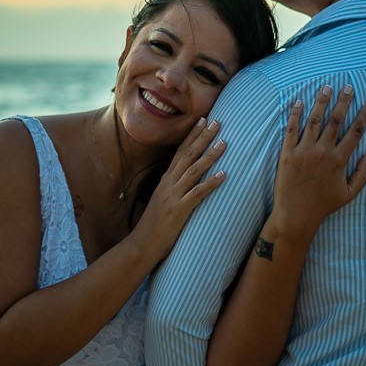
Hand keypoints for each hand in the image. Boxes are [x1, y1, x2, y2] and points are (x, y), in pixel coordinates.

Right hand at [132, 118, 226, 260]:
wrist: (142, 244)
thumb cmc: (154, 225)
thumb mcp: (162, 201)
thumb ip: (173, 189)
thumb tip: (185, 180)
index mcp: (165, 180)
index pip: (179, 151)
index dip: (191, 135)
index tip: (202, 120)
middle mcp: (168, 184)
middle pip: (187, 155)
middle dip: (202, 137)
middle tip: (216, 122)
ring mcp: (173, 196)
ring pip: (194, 170)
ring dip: (209, 155)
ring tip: (224, 143)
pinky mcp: (179, 210)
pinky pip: (197, 193)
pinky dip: (210, 183)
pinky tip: (223, 174)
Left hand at [271, 85, 365, 242]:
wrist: (296, 215)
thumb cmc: (323, 205)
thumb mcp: (349, 193)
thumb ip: (363, 174)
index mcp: (339, 161)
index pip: (355, 133)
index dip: (364, 117)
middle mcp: (322, 152)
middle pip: (335, 121)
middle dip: (343, 102)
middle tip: (348, 87)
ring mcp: (303, 151)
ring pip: (314, 121)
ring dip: (321, 103)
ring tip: (326, 87)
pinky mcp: (287, 153)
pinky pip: (291, 130)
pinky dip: (295, 115)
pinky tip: (298, 102)